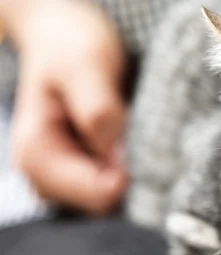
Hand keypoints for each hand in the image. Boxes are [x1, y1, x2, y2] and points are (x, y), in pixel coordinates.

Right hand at [6, 0, 127, 214]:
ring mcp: (62, 177)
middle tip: (133, 131)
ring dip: (131, 174)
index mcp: (36, 154)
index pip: (97, 196)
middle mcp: (43, 175)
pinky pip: (113, 190)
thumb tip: (117, 160)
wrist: (63, 35)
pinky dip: (129, 172)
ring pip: (111, 202)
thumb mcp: (86, 64)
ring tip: (128, 132)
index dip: (129, 175)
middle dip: (129, 176)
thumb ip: (99, 110)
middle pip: (104, 206)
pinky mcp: (82, 173)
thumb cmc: (71, 44)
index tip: (137, 140)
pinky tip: (128, 143)